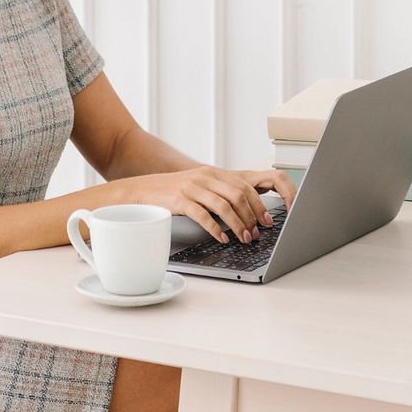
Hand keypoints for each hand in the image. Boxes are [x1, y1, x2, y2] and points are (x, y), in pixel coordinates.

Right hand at [125, 166, 296, 244]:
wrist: (144, 189)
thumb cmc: (175, 191)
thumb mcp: (200, 185)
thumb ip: (220, 192)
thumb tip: (245, 211)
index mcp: (214, 173)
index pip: (244, 186)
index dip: (259, 204)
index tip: (267, 220)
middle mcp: (205, 177)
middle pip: (237, 195)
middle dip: (251, 216)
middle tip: (257, 233)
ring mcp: (193, 188)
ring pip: (223, 206)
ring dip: (237, 225)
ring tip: (244, 238)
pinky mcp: (180, 200)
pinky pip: (203, 215)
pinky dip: (216, 229)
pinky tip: (223, 238)